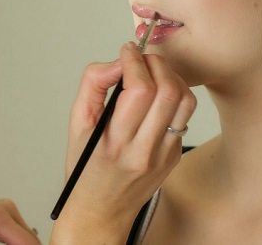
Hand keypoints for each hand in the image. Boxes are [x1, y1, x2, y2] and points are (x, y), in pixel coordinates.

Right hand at [51, 43, 195, 242]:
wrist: (101, 211)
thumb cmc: (85, 168)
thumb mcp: (76, 125)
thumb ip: (92, 86)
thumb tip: (115, 63)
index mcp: (115, 142)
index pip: (139, 90)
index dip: (134, 61)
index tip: (126, 51)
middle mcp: (144, 151)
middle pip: (168, 91)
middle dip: (155, 63)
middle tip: (141, 57)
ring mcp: (165, 155)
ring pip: (185, 101)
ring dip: (171, 76)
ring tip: (153, 71)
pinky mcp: (175, 156)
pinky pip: (184, 116)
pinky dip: (174, 94)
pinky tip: (158, 92)